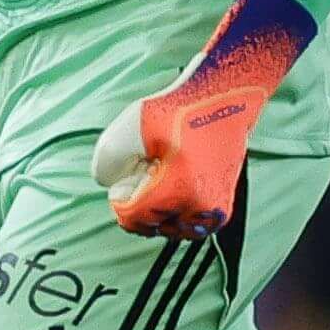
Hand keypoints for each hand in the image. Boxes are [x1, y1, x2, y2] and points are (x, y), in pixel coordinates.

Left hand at [95, 0, 315, 237]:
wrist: (223, 100)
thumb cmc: (178, 110)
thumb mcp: (129, 126)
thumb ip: (107, 161)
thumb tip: (110, 186)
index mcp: (180, 190)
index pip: (133, 219)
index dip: (122, 198)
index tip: (130, 172)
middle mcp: (201, 208)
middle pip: (151, 226)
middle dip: (142, 201)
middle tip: (150, 167)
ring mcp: (215, 211)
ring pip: (170, 229)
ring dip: (159, 208)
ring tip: (163, 174)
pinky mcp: (222, 209)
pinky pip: (188, 226)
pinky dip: (176, 211)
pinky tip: (175, 182)